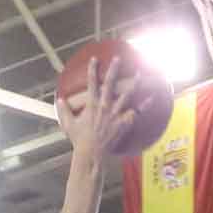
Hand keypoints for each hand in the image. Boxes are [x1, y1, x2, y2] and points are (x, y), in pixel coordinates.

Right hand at [59, 52, 150, 167]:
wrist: (91, 153)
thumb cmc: (79, 139)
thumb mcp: (68, 124)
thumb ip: (64, 110)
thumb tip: (60, 100)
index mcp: (91, 104)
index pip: (91, 83)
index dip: (93, 70)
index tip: (95, 59)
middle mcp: (104, 106)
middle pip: (110, 84)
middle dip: (114, 70)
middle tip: (118, 59)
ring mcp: (115, 114)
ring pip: (126, 95)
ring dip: (133, 83)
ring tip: (139, 73)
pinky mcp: (123, 123)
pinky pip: (136, 112)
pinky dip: (145, 106)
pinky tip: (152, 97)